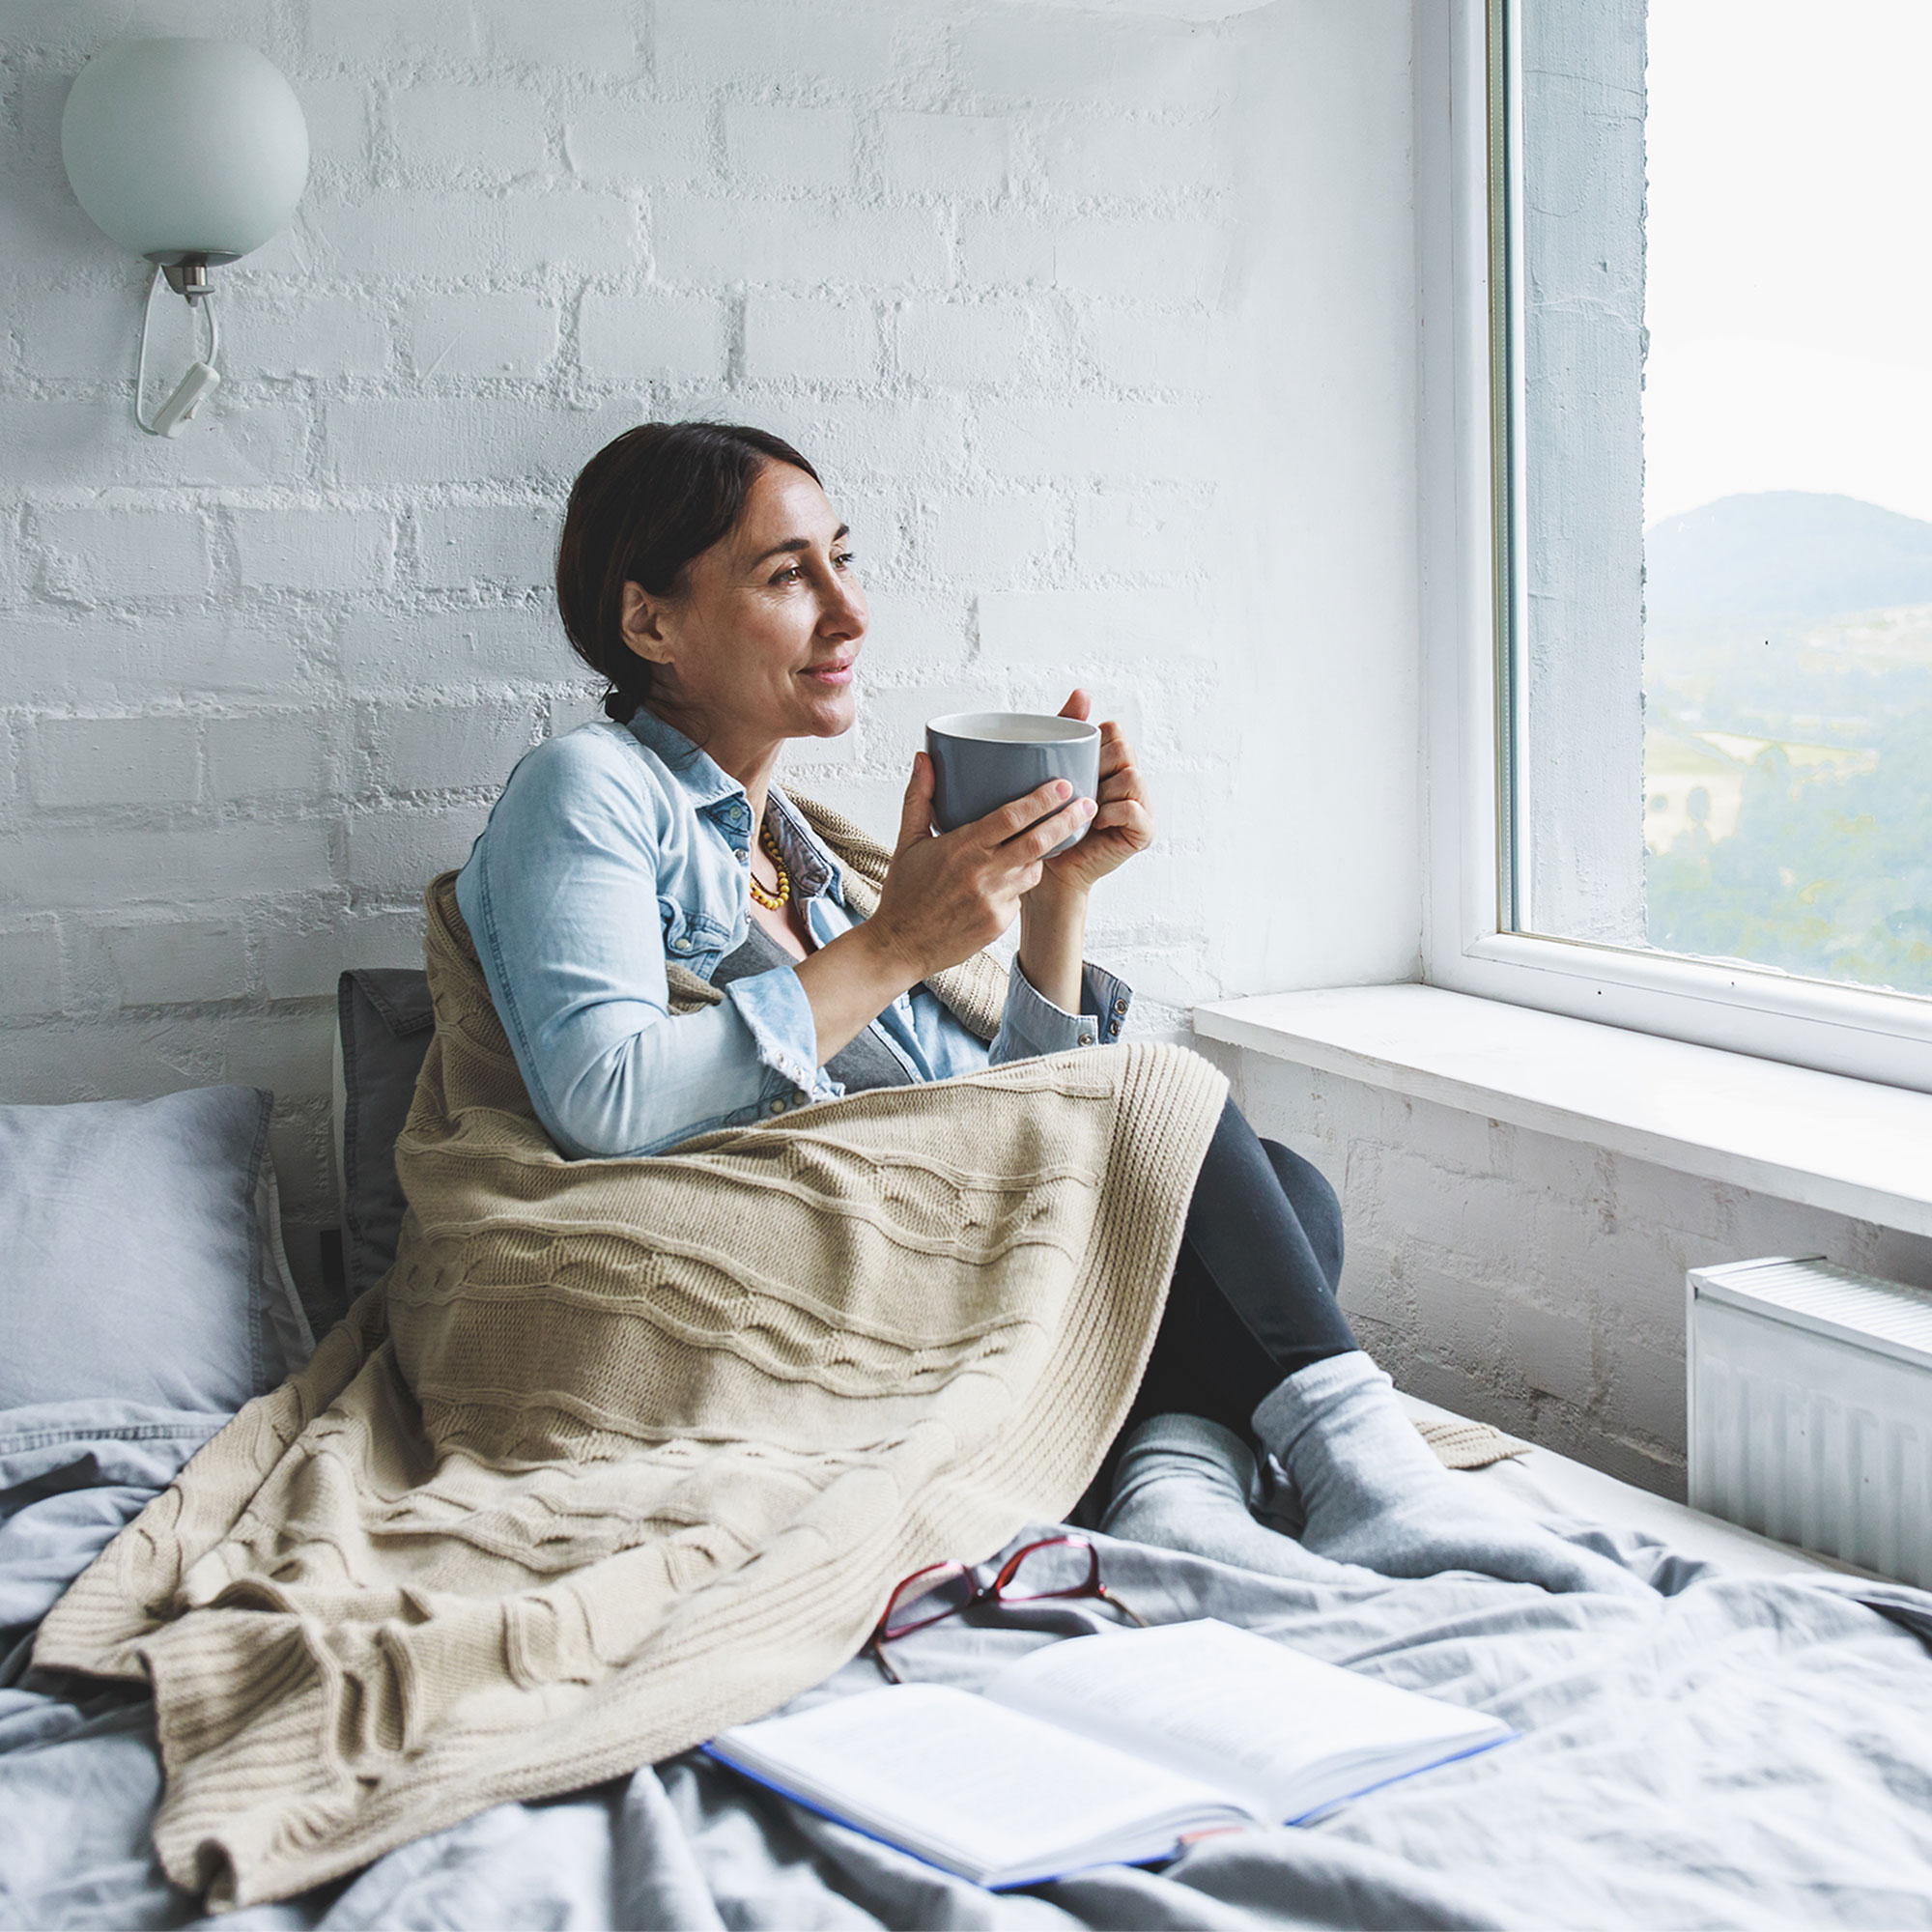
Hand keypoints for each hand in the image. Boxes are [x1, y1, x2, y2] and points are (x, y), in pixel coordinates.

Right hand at [866, 753, 1096, 981]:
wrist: (901, 945)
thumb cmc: (904, 892)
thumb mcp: (907, 841)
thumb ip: (919, 797)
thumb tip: (923, 758)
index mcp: (962, 848)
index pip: (1012, 818)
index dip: (1042, 800)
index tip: (1064, 785)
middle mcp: (983, 874)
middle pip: (1038, 841)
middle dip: (1067, 820)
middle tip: (1088, 804)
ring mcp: (994, 901)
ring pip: (1033, 869)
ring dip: (1043, 853)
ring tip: (1052, 837)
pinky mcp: (999, 923)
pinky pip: (1019, 896)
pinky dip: (1018, 883)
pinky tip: (1006, 879)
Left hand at [1035, 690, 1153, 897]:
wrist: (1048, 868)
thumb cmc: (1047, 821)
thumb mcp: (1053, 770)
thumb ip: (1065, 729)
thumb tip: (1082, 692)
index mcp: (1112, 761)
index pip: (1112, 730)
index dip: (1092, 745)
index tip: (1073, 768)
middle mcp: (1131, 779)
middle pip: (1123, 749)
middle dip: (1097, 768)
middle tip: (1078, 792)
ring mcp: (1142, 804)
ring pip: (1131, 775)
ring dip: (1103, 792)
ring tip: (1086, 810)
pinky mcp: (1144, 831)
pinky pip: (1133, 808)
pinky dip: (1111, 814)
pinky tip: (1096, 824)